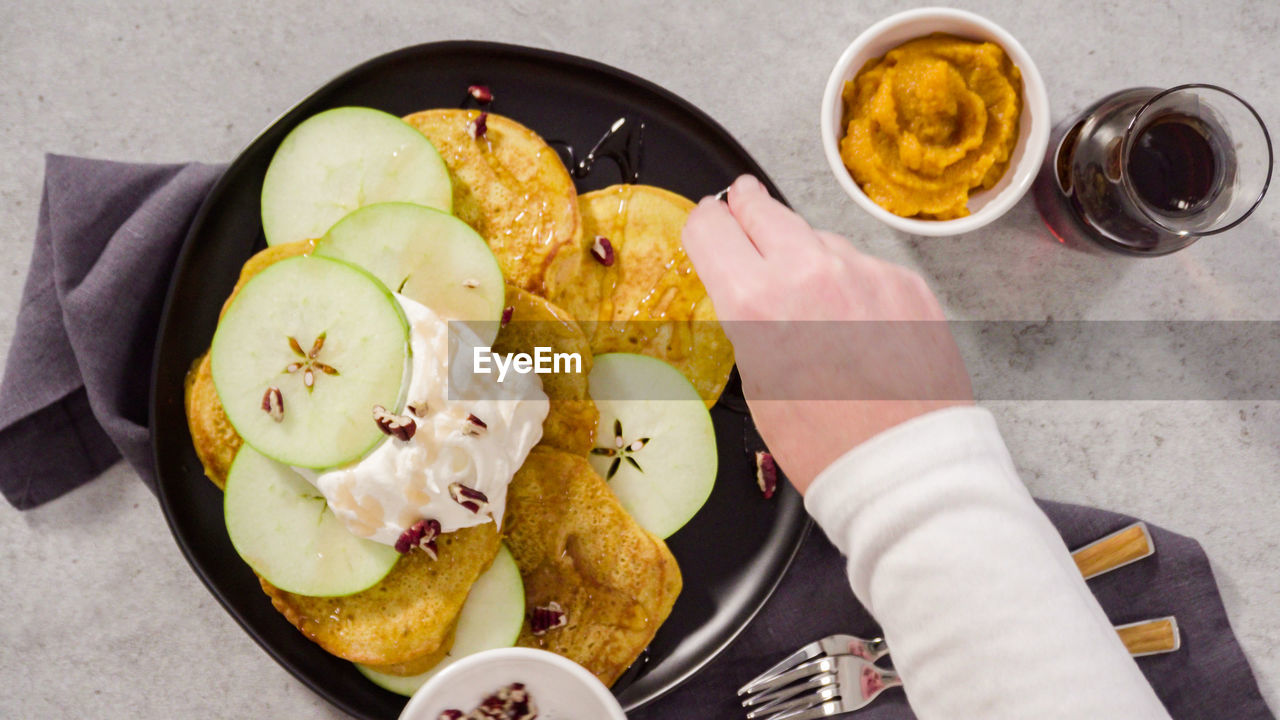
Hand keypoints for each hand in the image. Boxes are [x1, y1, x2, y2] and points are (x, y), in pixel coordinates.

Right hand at [682, 175, 972, 492]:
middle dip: (748, 206)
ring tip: (810, 297)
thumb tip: (752, 287)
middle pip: (764, 209)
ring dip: (806, 253)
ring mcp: (864, 271)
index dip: (705, 224)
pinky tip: (855, 322)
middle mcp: (810, 272)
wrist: (902, 465)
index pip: (712, 228)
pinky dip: (853, 282)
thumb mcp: (759, 382)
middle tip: (743, 199)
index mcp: (757, 301)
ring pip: (819, 238)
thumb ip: (750, 319)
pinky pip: (865, 265)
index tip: (708, 220)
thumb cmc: (826, 443)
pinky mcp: (905, 283)